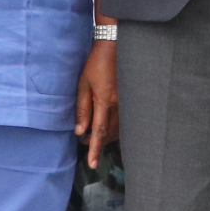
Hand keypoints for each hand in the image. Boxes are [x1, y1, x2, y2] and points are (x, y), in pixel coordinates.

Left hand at [75, 38, 118, 167]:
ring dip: (106, 135)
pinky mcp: (129, 98)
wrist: (115, 47)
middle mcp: (119, 105)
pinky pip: (123, 119)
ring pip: (118, 128)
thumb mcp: (83, 85)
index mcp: (105, 101)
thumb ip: (82, 109)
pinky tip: (107, 125)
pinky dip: (114, 127)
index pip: (99, 131)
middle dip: (98, 142)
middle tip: (85, 144)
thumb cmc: (96, 64)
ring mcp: (127, 102)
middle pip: (110, 132)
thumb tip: (79, 130)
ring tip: (93, 135)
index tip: (93, 163)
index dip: (95, 148)